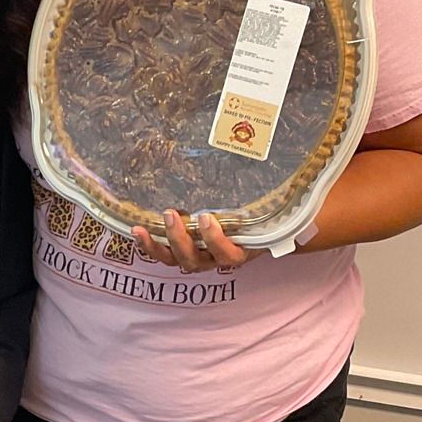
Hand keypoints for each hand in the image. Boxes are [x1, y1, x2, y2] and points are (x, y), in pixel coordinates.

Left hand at [132, 209, 262, 273]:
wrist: (254, 232)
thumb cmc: (257, 218)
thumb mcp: (262, 211)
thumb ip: (263, 197)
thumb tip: (285, 161)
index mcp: (238, 251)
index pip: (228, 254)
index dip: (216, 240)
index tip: (207, 218)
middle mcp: (215, 259)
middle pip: (196, 260)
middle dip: (181, 239)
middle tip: (171, 214)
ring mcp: (197, 257)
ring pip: (177, 260)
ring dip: (159, 245)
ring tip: (143, 228)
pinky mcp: (182, 253)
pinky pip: (164, 255)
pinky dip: (149, 245)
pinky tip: (136, 230)